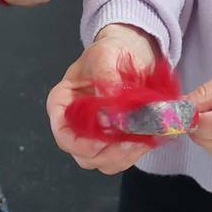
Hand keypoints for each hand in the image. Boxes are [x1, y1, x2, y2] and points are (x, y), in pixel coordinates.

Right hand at [47, 24, 159, 174]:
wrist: (130, 51)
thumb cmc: (110, 49)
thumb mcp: (105, 55)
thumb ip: (105, 79)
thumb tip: (109, 112)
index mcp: (62, 102)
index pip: (62, 132)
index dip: (79, 144)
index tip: (101, 143)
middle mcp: (75, 124)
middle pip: (83, 154)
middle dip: (108, 153)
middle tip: (131, 141)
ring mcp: (95, 135)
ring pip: (103, 161)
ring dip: (124, 156)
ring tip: (144, 138)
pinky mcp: (115, 139)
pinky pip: (121, 157)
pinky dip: (135, 153)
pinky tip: (148, 138)